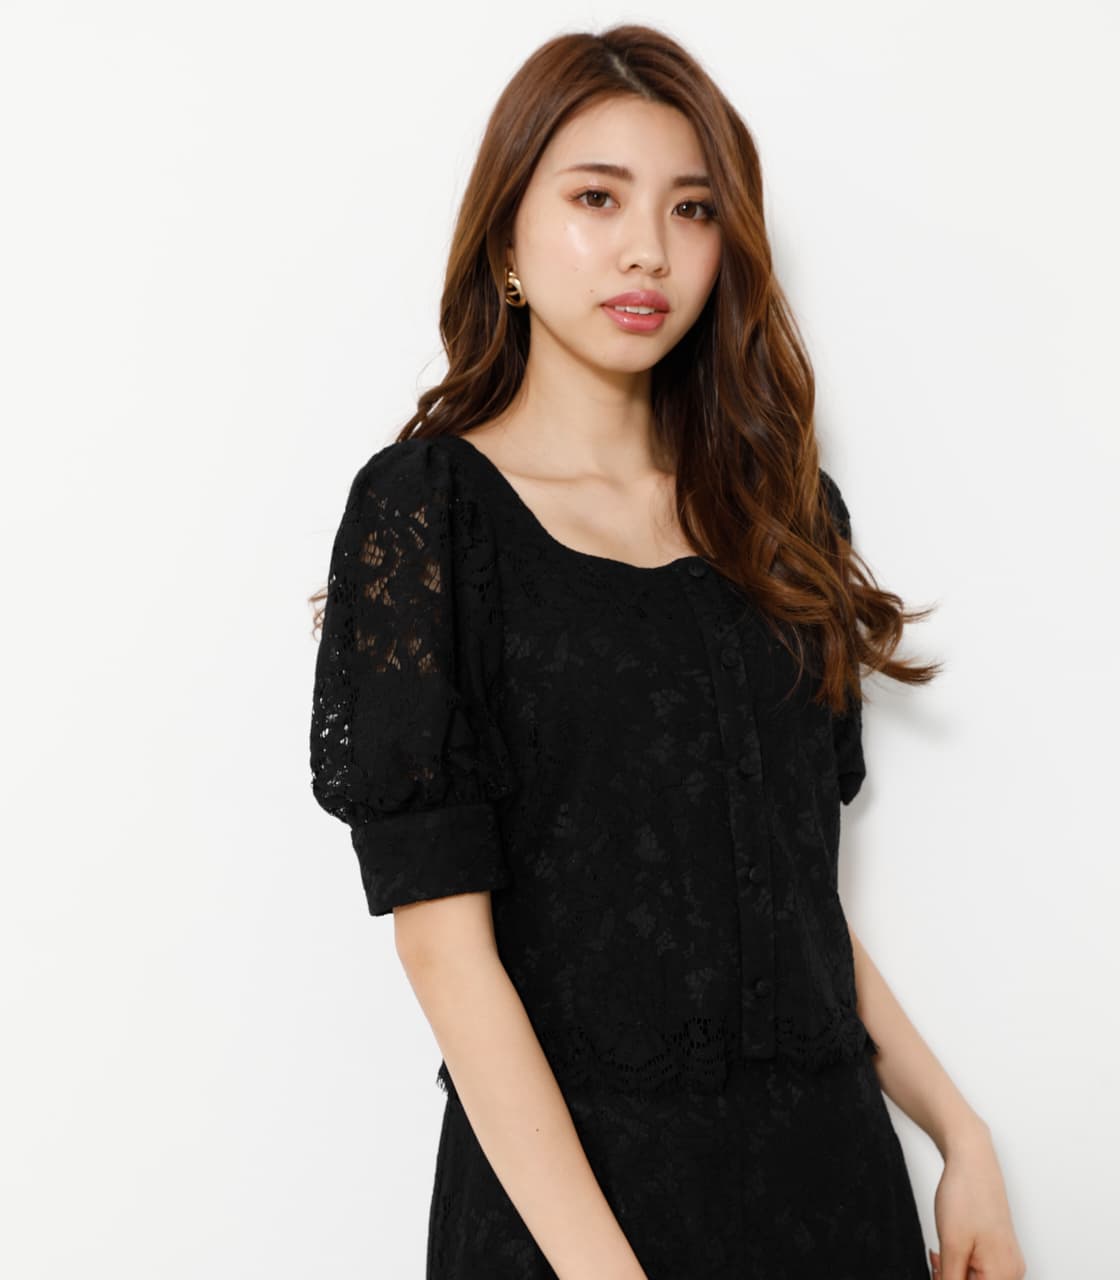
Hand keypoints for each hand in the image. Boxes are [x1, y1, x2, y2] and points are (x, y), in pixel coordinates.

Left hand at [928, 1127, 1025, 1278]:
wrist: (972, 1161)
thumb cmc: (966, 1196)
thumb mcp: (951, 1246)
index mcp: (1003, 1275)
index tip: (937, 1269)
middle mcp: (1012, 1272)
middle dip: (951, 1278)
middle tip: (936, 1260)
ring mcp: (1008, 1260)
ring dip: (955, 1272)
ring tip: (941, 1253)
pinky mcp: (1000, 1250)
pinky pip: (981, 1269)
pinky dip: (962, 1263)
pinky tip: (951, 1248)